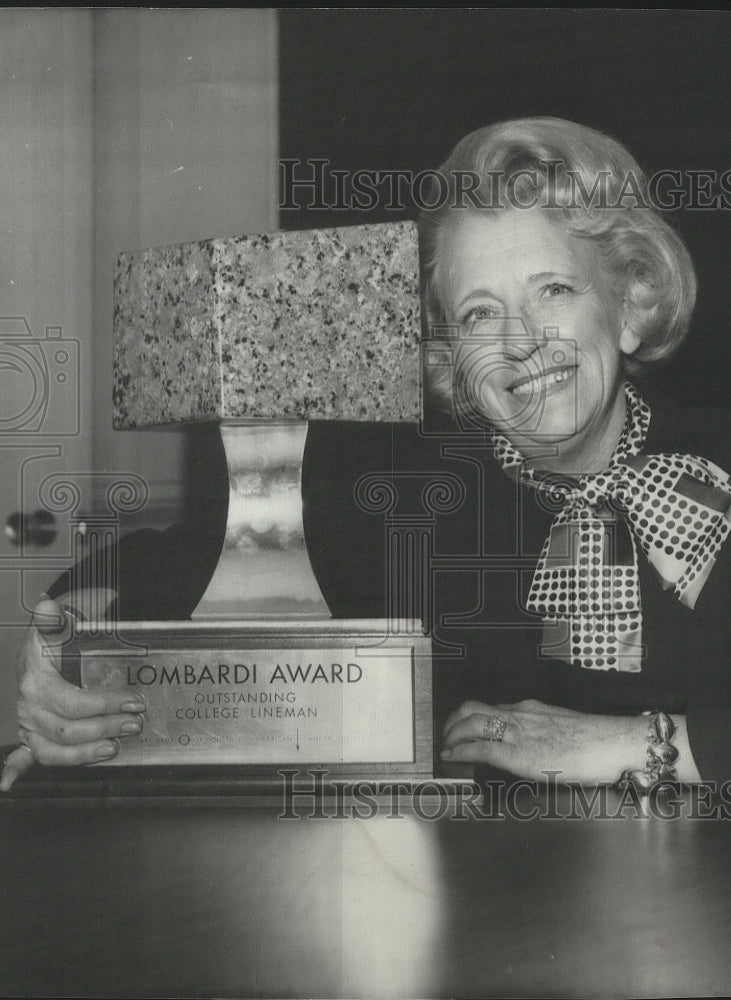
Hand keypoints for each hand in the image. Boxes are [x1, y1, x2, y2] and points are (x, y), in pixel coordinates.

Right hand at [0, 596, 145, 790]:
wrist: (52, 637)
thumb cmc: (59, 634)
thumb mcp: (61, 623)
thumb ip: (54, 619)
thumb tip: (48, 607)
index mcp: (35, 681)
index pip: (73, 702)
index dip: (104, 705)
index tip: (133, 702)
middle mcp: (29, 705)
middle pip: (68, 729)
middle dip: (105, 728)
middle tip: (135, 722)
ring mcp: (28, 722)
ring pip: (53, 750)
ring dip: (83, 754)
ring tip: (113, 748)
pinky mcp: (30, 733)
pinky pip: (20, 755)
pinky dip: (13, 770)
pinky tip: (9, 784)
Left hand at [441, 699, 649, 784]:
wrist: (614, 742)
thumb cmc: (597, 741)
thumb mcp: (562, 730)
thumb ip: (542, 734)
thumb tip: (534, 746)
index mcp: (530, 711)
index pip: (490, 709)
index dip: (468, 718)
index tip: (460, 728)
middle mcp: (520, 716)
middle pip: (472, 709)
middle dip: (452, 723)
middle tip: (445, 737)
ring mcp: (519, 733)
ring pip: (471, 723)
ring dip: (452, 736)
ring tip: (445, 748)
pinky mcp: (520, 754)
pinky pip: (481, 748)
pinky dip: (461, 751)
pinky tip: (453, 758)